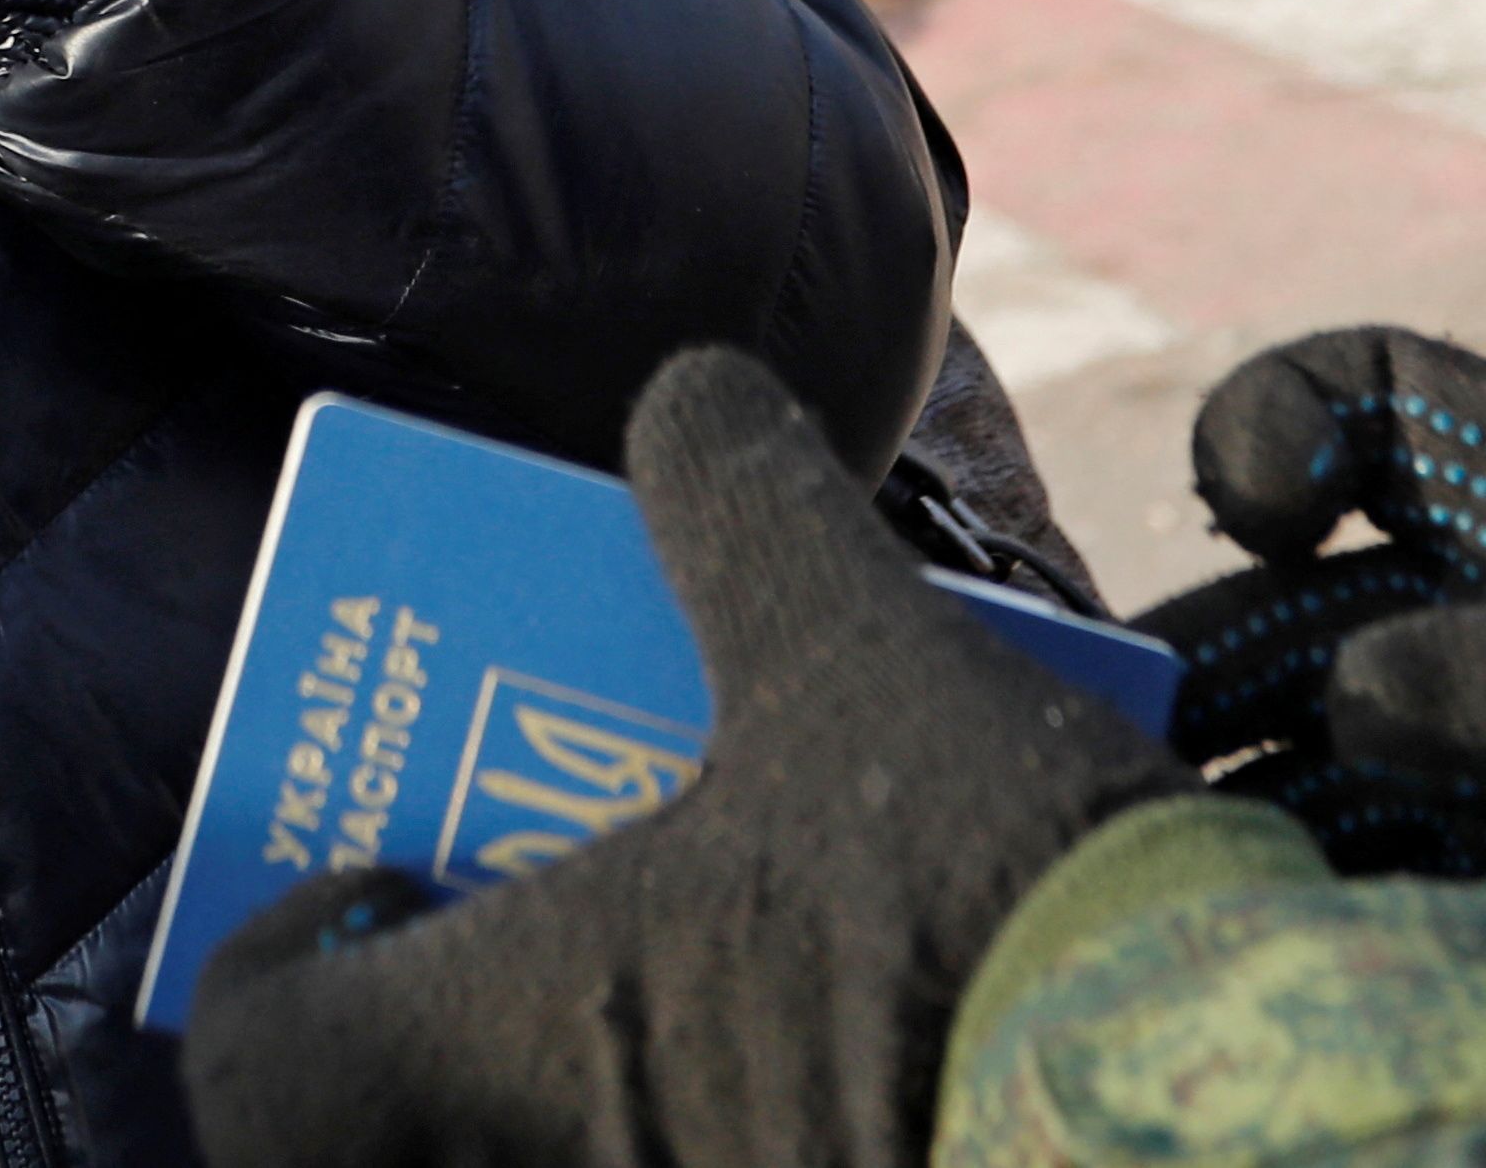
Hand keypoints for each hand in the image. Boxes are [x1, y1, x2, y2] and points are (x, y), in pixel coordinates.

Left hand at [187, 347, 1186, 1167]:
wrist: (1222, 1112)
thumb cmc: (986, 895)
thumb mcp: (851, 653)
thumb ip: (741, 511)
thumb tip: (689, 395)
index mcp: (511, 1053)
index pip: (263, 1067)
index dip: (281, 971)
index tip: (371, 886)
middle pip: (399, 1148)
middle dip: (445, 1051)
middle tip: (529, 942)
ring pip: (559, 1164)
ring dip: (592, 1095)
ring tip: (697, 998)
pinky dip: (724, 1139)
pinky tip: (837, 1079)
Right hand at [1136, 327, 1485, 1100]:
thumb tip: (1355, 695)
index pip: (1369, 395)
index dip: (1276, 417)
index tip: (1250, 517)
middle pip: (1284, 607)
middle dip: (1192, 669)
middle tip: (1115, 762)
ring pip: (1292, 765)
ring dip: (1220, 813)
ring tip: (1163, 890)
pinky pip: (1353, 900)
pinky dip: (1291, 925)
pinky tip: (1266, 968)